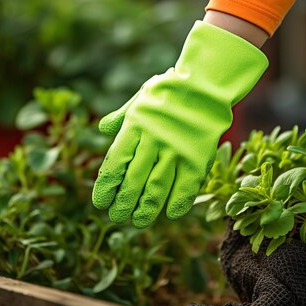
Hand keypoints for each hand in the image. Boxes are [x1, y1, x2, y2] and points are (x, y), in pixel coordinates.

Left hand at [92, 21, 268, 227]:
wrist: (205, 84)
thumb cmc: (170, 91)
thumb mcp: (141, 98)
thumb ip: (122, 117)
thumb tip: (102, 129)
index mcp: (136, 125)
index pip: (116, 162)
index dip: (106, 185)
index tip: (100, 202)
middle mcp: (154, 140)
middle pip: (134, 180)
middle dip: (123, 202)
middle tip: (117, 216)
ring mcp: (176, 150)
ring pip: (157, 187)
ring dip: (146, 208)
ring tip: (138, 220)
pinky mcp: (197, 158)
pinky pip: (185, 187)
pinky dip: (177, 203)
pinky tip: (170, 213)